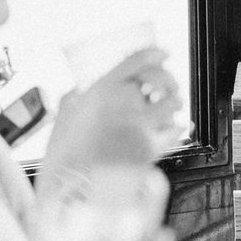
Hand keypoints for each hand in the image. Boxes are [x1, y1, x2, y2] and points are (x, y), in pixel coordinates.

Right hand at [43, 46, 182, 172]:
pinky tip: (172, 129)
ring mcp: (140, 124)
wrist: (72, 187)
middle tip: (167, 89)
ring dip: (173, 105)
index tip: (163, 53)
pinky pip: (177, 129)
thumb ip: (74, 99)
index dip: (154, 53)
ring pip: (172, 103)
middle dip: (167, 81)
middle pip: (159, 78)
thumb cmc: (65, 156)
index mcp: (100, 90)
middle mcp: (122, 103)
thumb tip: (79, 90)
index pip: (135, 61)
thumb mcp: (63, 117)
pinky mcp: (152, 147)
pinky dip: (178, 127)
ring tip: (168, 110)